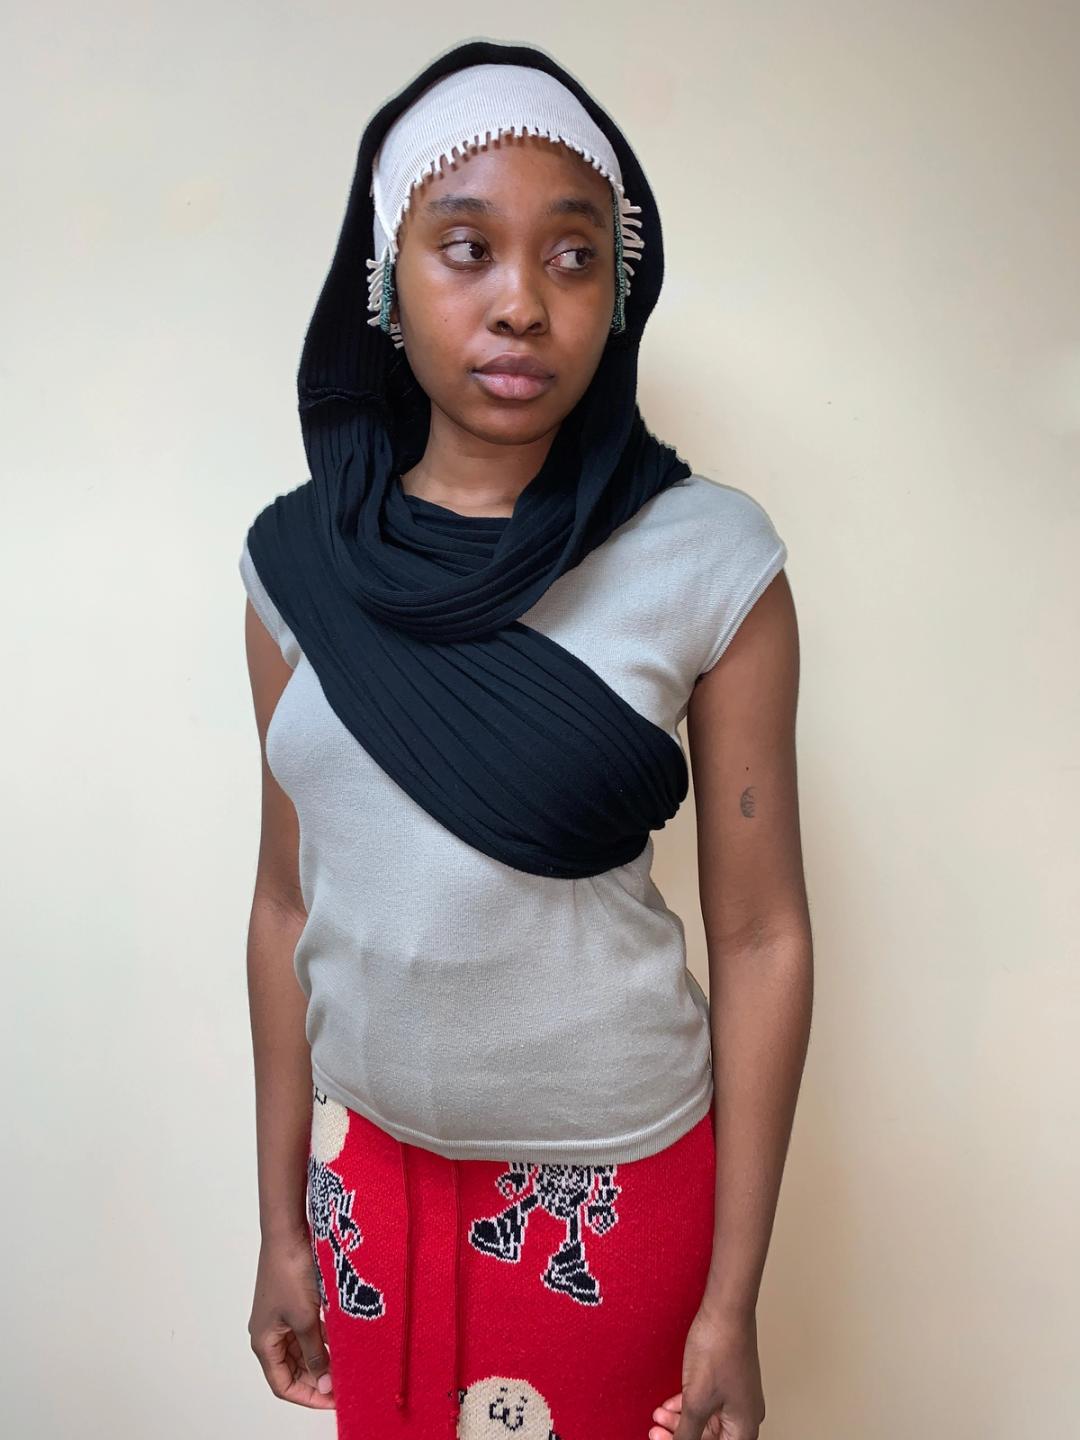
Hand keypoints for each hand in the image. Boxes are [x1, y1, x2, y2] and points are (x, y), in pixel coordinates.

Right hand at [248, 1229, 334, 1408]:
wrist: (288, 1231)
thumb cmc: (289, 1271)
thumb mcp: (306, 1319)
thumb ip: (316, 1353)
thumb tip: (325, 1384)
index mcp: (264, 1342)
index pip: (283, 1384)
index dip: (308, 1396)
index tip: (333, 1400)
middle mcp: (269, 1333)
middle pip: (292, 1369)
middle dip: (317, 1379)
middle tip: (344, 1384)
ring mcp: (281, 1317)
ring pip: (301, 1350)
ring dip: (322, 1358)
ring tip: (346, 1365)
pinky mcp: (293, 1302)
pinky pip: (307, 1331)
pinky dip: (323, 1339)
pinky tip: (342, 1340)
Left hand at [649, 1303, 764, 1439]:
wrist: (724, 1309)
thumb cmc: (719, 1348)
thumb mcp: (696, 1401)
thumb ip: (687, 1434)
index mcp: (744, 1428)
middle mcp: (745, 1416)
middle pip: (709, 1439)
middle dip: (679, 1435)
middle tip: (656, 1432)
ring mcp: (737, 1397)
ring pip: (705, 1422)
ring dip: (680, 1421)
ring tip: (658, 1417)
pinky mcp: (727, 1381)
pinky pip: (706, 1403)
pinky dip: (686, 1406)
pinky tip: (669, 1404)